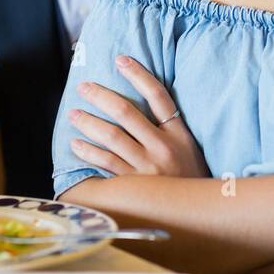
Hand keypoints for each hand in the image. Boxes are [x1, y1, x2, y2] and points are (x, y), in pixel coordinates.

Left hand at [68, 55, 209, 176]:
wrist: (199, 212)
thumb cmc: (191, 179)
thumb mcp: (190, 149)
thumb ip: (171, 129)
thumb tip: (145, 104)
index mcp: (179, 134)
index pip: (158, 96)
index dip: (138, 75)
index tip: (121, 60)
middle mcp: (163, 147)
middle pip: (127, 113)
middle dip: (101, 97)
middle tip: (84, 87)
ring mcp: (147, 167)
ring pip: (112, 136)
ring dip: (88, 122)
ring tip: (74, 114)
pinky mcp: (134, 185)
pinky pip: (106, 163)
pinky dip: (88, 152)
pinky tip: (76, 144)